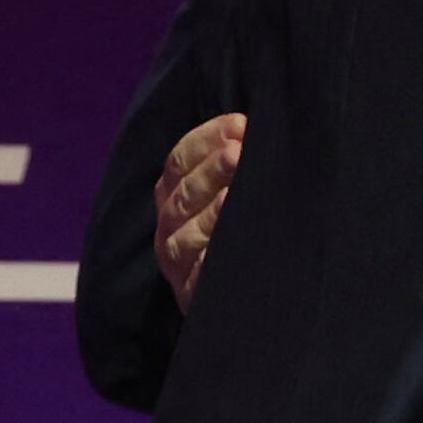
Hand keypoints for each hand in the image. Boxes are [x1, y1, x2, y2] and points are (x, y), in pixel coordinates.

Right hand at [154, 112, 244, 308]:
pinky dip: (209, 261)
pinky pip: (198, 276)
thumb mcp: (230, 190)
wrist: (239, 297)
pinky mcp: (190, 294)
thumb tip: (254, 125)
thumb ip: (232, 159)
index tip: (240, 124)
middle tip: (238, 152)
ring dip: (211, 213)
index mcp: (173, 193)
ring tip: (232, 195)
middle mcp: (169, 224)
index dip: (207, 139)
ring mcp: (177, 261)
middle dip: (211, 170)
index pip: (180, 159)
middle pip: (184, 192)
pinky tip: (227, 248)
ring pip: (187, 234)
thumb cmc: (240, 229)